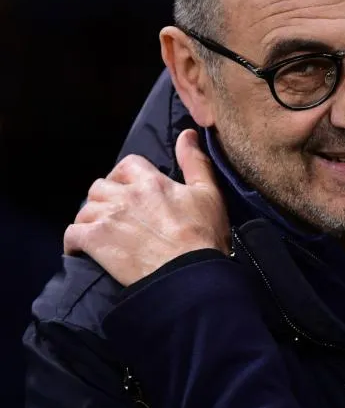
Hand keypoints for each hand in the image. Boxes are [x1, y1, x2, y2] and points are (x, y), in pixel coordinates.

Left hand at [64, 129, 229, 286]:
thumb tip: (187, 134)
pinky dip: (75, 241)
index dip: (126, 176)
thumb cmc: (203, 235)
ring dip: (90, 219)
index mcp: (151, 181)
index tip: (132, 189)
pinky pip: (72, 234)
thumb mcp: (208, 194)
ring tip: (102, 231)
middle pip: (100, 186)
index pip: (127, 165)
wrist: (189, 274)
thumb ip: (195, 162)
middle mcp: (125, 195)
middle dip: (105, 198)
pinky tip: (83, 249)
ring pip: (84, 209)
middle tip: (116, 214)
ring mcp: (108, 218)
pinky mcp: (95, 241)